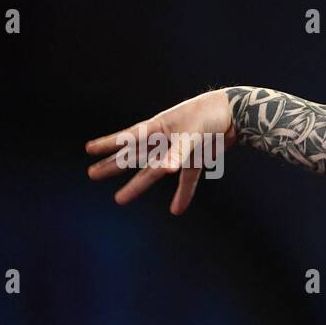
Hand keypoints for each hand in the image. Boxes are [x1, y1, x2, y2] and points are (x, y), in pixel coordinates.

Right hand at [85, 90, 235, 214]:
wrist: (237, 115)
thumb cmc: (209, 117)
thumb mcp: (191, 134)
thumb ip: (179, 152)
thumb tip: (166, 170)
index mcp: (158, 128)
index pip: (128, 138)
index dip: (108, 144)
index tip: (88, 149)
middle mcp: (164, 140)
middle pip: (135, 156)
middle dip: (113, 166)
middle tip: (92, 174)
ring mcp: (179, 151)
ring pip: (153, 171)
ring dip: (137, 185)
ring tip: (119, 198)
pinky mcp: (195, 160)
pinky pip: (186, 180)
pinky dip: (183, 194)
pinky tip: (176, 210)